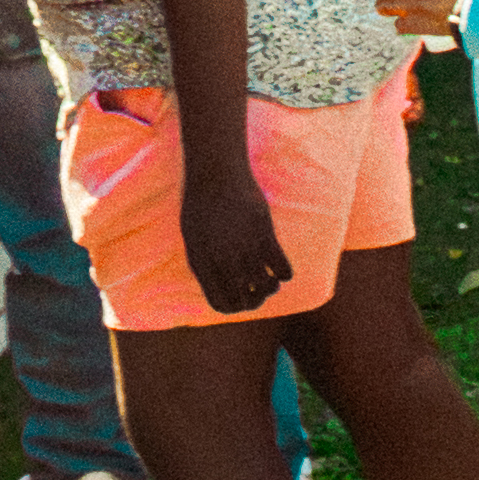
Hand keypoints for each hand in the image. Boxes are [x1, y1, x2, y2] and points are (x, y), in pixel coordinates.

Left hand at [175, 154, 293, 314]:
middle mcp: (223, 260)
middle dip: (255, 301)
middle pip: (246, 301)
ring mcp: (244, 248)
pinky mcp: (264, 234)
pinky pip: (282, 269)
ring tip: (271, 282)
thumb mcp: (193, 236)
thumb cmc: (202, 202)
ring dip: (271, 289)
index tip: (241, 299)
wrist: (214, 172)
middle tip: (259, 291)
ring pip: (266, 287)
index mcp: (202, 263)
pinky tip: (281, 268)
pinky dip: (285, 274)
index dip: (233, 307)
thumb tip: (222, 285)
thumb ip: (206, 263)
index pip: (221, 304)